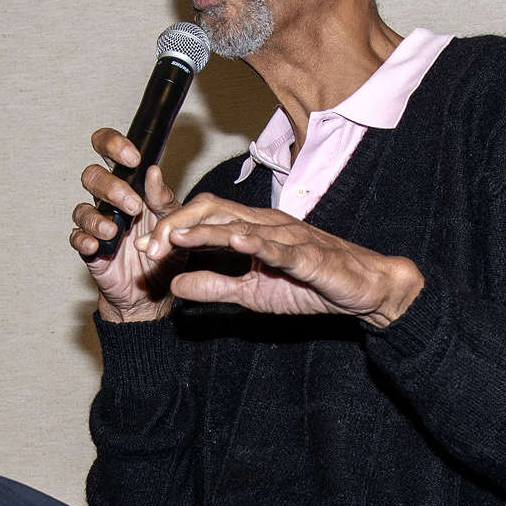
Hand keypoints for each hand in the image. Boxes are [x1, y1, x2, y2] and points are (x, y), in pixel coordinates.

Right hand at [71, 130, 180, 322]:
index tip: (133, 158)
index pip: (109, 150)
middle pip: (91, 176)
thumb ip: (163, 198)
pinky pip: (76, 238)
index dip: (113, 145)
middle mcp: (109, 201)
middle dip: (111, 188)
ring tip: (116, 231)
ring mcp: (97, 225)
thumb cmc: (166, 250)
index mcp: (130, 185)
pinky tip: (99, 245)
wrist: (157, 291)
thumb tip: (153, 172)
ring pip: (82, 208)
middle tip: (134, 206)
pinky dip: (85, 239)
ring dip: (98, 217)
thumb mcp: (174, 221)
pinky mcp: (89, 249)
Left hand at [135, 195, 424, 329]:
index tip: (143, 248)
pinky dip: (257, 244)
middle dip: (177, 225)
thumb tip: (175, 286)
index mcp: (251, 229)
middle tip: (147, 245)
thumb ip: (214, 287)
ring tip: (174, 237)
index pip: (204, 218)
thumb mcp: (251, 293)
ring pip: (241, 226)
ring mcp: (289, 236)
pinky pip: (280, 248)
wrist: (363, 290)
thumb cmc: (309, 286)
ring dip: (205, 233)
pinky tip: (235, 242)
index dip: (172, 228)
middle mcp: (267, 224)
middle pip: (214, 211)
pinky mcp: (310, 255)